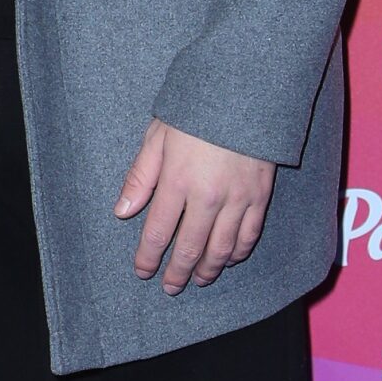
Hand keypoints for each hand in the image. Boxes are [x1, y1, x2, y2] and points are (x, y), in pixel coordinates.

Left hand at [115, 119, 273, 293]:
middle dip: (176, 273)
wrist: (245, 93)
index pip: (158, 233)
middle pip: (189, 248)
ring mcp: (237, 199)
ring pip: (221, 249)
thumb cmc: (196, 112)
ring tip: (198, 280)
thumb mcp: (157, 137)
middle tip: (170, 287)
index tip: (142, 271)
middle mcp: (207, 197)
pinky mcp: (260, 196)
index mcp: (176, 182)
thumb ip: (140, 177)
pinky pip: (249, 235)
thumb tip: (122, 211)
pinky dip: (238, 253)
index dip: (148, 257)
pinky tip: (229, 260)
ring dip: (207, 270)